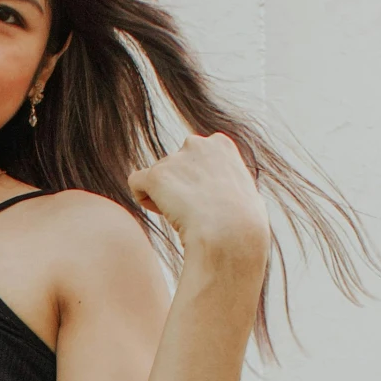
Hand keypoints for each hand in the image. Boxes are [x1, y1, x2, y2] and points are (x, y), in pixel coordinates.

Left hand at [127, 132, 269, 269]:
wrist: (230, 236)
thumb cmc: (243, 226)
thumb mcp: (244, 194)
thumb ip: (226, 183)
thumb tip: (220, 191)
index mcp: (220, 145)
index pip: (195, 158)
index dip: (197, 183)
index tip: (208, 202)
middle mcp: (196, 144)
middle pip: (174, 166)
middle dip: (178, 187)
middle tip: (193, 212)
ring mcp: (175, 158)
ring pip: (157, 178)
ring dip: (164, 198)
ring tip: (184, 218)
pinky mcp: (156, 175)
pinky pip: (136, 183)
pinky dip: (144, 199)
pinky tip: (164, 214)